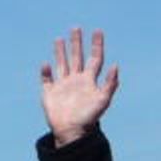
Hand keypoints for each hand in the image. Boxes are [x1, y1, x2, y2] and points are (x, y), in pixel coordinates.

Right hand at [39, 27, 119, 145]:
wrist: (72, 132)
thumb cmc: (89, 118)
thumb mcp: (103, 100)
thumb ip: (110, 83)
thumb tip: (115, 65)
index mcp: (88, 81)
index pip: (95, 59)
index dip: (97, 45)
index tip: (98, 31)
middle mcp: (76, 81)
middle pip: (77, 57)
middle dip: (77, 43)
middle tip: (76, 28)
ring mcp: (63, 86)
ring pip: (62, 64)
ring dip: (60, 52)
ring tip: (59, 39)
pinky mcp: (50, 93)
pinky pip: (46, 80)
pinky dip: (45, 72)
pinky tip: (45, 65)